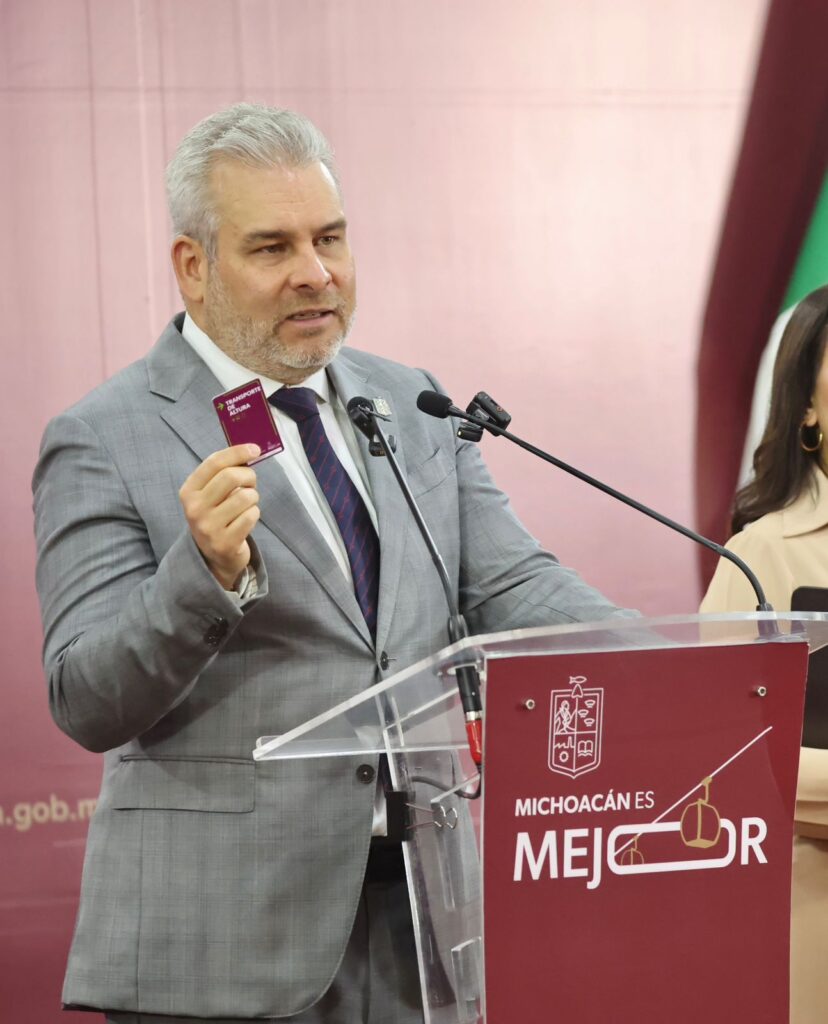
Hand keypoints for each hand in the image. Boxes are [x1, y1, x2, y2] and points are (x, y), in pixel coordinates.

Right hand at [178, 444, 261, 589]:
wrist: (213, 557)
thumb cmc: (216, 516)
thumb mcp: (210, 494)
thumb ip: (223, 473)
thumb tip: (250, 451)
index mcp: (189, 491)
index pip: (214, 463)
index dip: (237, 452)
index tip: (255, 449)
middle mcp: (195, 509)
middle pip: (231, 477)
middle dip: (249, 476)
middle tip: (251, 483)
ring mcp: (208, 527)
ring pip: (246, 497)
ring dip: (253, 498)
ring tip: (246, 506)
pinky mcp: (225, 543)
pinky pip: (251, 516)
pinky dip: (254, 514)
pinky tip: (245, 521)